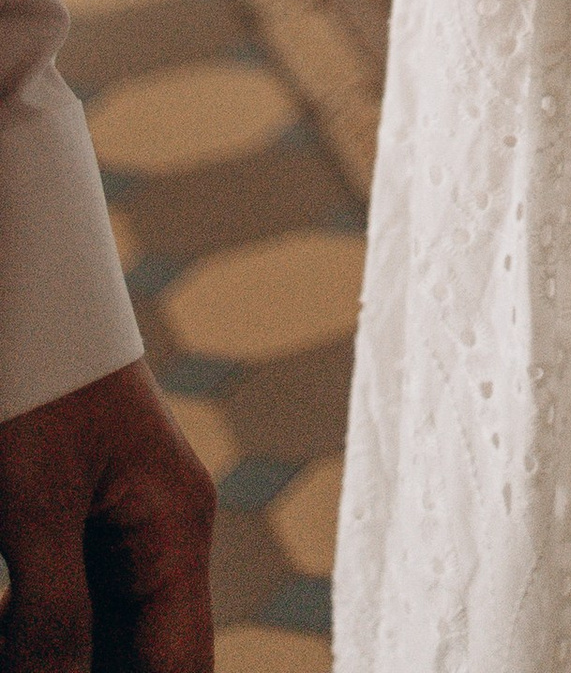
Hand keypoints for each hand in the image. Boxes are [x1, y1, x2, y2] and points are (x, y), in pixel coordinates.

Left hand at [0, 360, 214, 672]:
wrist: (25, 305)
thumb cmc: (39, 382)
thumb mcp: (39, 508)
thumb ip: (55, 614)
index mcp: (176, 534)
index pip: (181, 667)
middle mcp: (160, 539)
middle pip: (140, 655)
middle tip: (36, 669)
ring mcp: (118, 531)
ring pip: (96, 635)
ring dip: (54, 657)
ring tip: (19, 654)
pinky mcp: (73, 523)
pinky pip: (64, 603)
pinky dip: (30, 636)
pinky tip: (2, 634)